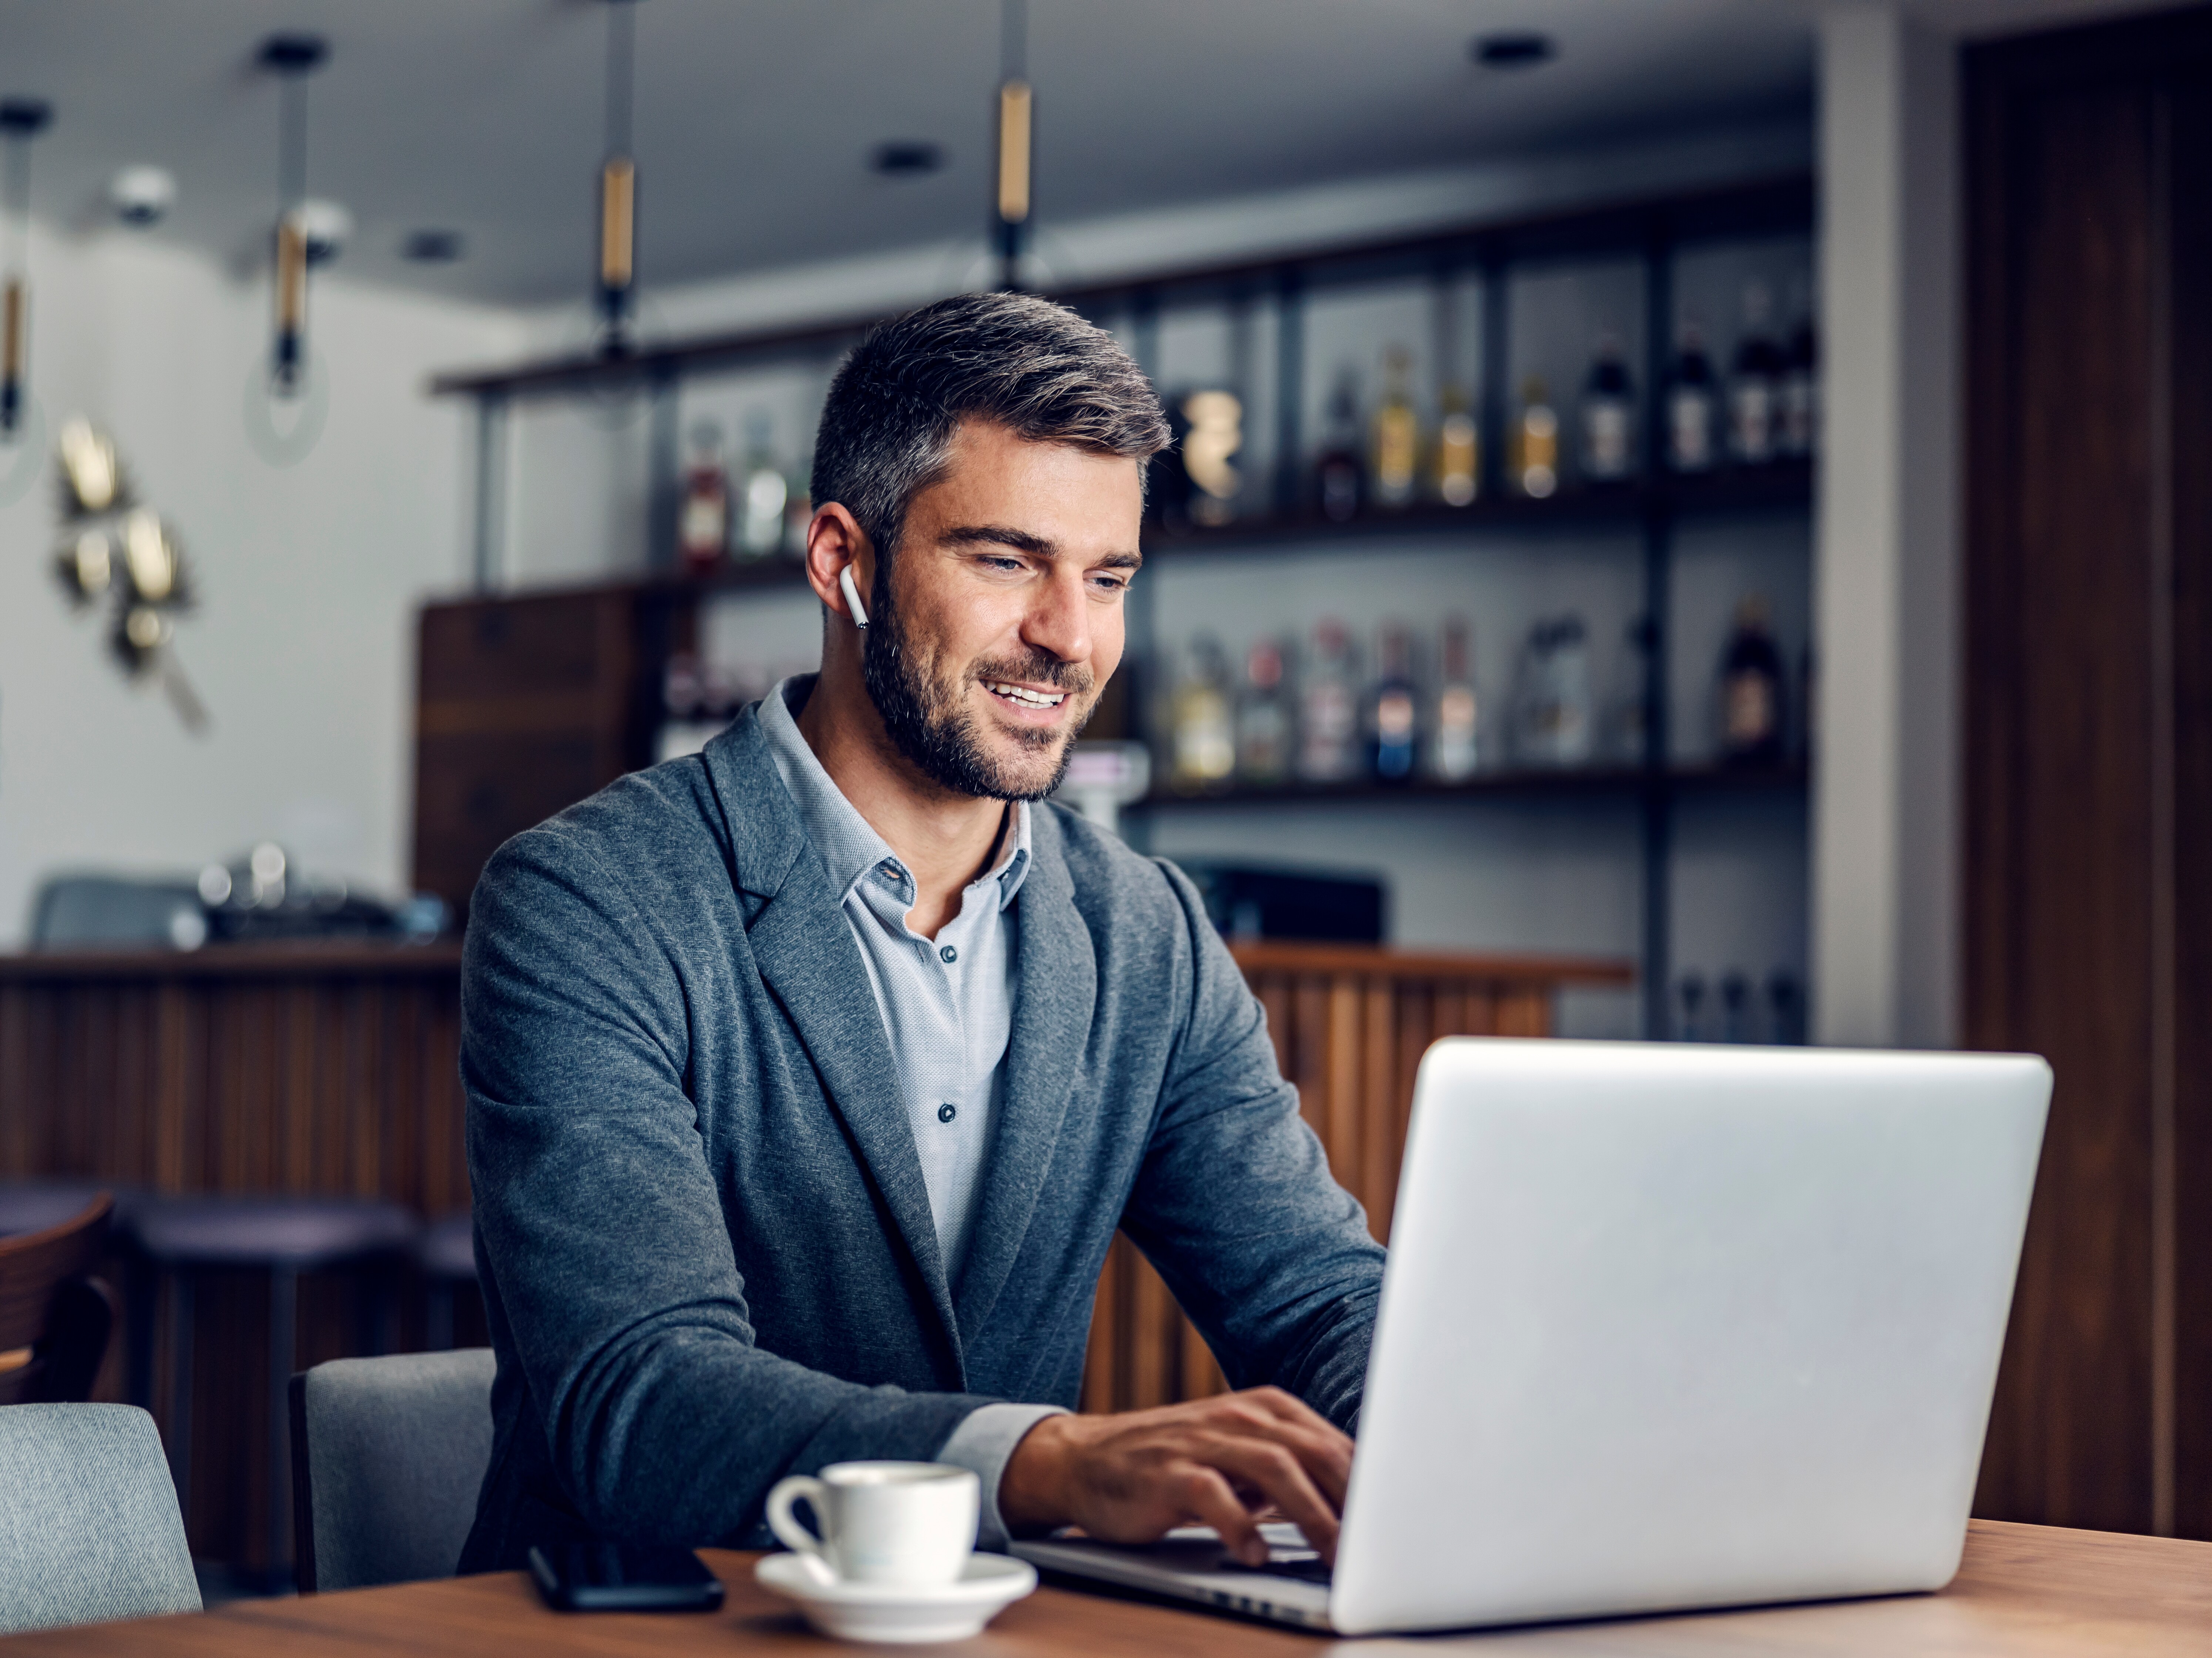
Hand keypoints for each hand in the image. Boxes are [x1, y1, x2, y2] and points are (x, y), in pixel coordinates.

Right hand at [997, 1387, 1353, 1566]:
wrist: (1086, 1459)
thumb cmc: (1174, 1464)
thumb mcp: (1238, 1456)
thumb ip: (1290, 1470)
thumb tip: (1356, 1506)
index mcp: (1264, 1409)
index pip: (1333, 1443)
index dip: (1371, 1484)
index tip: (1400, 1523)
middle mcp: (1238, 1416)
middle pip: (1314, 1452)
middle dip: (1354, 1501)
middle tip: (1381, 1548)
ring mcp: (1202, 1441)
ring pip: (1274, 1469)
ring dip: (1312, 1515)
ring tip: (1336, 1556)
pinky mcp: (1167, 1472)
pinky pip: (1213, 1496)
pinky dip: (1240, 1526)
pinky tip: (1257, 1554)